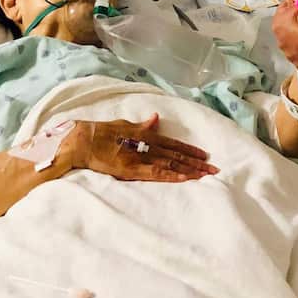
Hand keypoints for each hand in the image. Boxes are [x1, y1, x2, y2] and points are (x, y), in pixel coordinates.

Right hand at [64, 114, 217, 182]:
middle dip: (196, 162)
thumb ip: (142, 125)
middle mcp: (147, 145)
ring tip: (206, 175)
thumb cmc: (101, 133)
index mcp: (145, 135)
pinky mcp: (131, 169)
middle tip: (215, 168)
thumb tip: (155, 118)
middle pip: (177, 155)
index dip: (190, 150)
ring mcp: (140, 157)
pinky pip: (155, 173)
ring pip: (171, 164)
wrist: (82, 140)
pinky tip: (185, 178)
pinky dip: (171, 176)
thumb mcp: (125, 125)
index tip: (205, 155)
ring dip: (189, 170)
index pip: (173, 144)